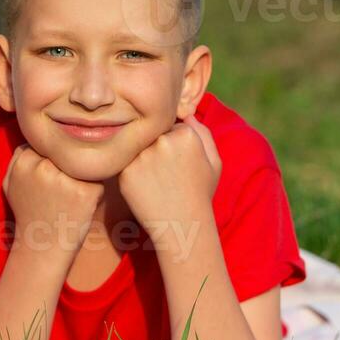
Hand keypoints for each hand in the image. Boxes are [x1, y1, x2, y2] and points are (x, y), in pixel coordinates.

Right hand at [2, 146, 104, 258]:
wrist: (42, 246)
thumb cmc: (28, 213)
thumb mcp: (10, 184)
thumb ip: (17, 157)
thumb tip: (35, 136)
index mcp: (24, 162)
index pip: (46, 143)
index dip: (52, 157)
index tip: (52, 173)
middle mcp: (43, 167)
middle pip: (65, 151)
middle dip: (68, 162)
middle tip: (65, 183)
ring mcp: (64, 179)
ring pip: (83, 161)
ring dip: (83, 173)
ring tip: (73, 193)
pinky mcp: (85, 192)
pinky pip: (98, 177)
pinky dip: (94, 188)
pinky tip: (84, 202)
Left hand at [118, 120, 221, 244]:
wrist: (181, 225)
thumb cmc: (199, 193)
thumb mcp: (214, 162)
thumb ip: (203, 132)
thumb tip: (185, 113)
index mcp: (186, 134)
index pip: (172, 125)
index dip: (175, 144)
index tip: (179, 162)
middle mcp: (163, 140)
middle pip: (153, 133)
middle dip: (157, 148)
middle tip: (166, 173)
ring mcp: (142, 155)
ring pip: (138, 147)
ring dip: (143, 158)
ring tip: (157, 181)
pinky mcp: (126, 171)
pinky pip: (126, 162)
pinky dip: (133, 173)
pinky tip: (146, 188)